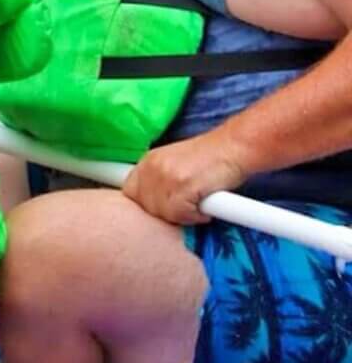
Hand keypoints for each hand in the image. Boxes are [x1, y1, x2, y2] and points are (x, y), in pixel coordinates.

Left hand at [121, 129, 247, 224]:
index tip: (160, 209)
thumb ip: (157, 181)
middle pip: (144, 207)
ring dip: (182, 215)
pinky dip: (195, 216)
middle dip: (165, 213)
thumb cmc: (210, 160)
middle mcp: (152, 167)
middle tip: (186, 207)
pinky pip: (181, 214)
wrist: (234, 147)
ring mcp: (166, 176)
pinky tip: (205, 204)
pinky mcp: (182, 185)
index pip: (129, 193)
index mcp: (147, 161)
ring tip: (197, 203)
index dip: (144, 206)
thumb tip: (148, 205)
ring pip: (163, 213)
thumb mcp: (174, 164)